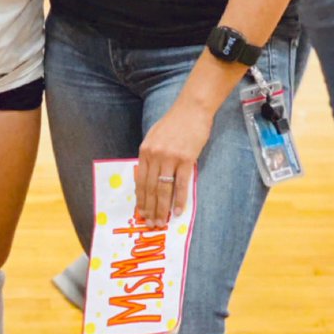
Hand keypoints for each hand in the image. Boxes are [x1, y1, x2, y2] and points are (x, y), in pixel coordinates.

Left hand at [134, 96, 212, 226]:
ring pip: (163, 189)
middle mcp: (155, 155)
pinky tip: (178, 212)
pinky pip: (181, 184)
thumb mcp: (155, 136)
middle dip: (150, 208)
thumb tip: (148, 176)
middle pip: (150, 188)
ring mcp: (170, 158)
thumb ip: (150, 155)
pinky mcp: (186, 159)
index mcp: (145, 150)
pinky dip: (179, 200)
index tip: (141, 213)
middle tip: (151, 224)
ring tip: (162, 222)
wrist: (192, 109)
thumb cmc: (175, 122)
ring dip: (162, 208)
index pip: (140, 181)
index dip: (141, 199)